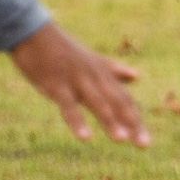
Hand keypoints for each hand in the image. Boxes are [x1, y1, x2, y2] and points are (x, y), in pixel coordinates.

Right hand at [8, 22, 149, 146]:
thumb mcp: (92, 60)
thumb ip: (115, 70)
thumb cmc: (63, 50)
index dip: (135, 120)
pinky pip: (69, 106)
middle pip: (118, 103)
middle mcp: (95, 79)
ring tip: (122, 140)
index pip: (125, 100)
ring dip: (110, 122)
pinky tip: (85, 138)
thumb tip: (137, 76)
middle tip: (145, 145)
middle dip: (132, 124)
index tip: (145, 142)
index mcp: (104, 75)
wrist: (34, 33)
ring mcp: (77, 82)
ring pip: (98, 104)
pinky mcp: (57, 85)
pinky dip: (77, 121)